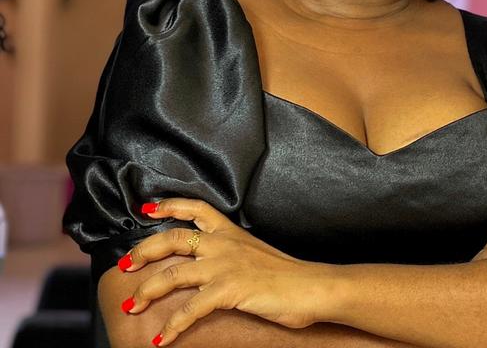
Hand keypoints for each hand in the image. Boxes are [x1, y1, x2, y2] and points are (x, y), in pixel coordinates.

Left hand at [117, 197, 331, 344]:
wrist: (310, 286)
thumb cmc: (286, 274)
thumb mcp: (254, 253)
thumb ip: (231, 253)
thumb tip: (210, 263)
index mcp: (230, 232)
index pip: (196, 207)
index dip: (170, 205)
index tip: (147, 207)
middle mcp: (223, 244)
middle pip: (173, 238)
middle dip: (143, 251)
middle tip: (124, 265)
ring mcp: (225, 265)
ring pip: (173, 274)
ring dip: (147, 291)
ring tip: (132, 305)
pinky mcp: (229, 290)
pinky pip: (190, 309)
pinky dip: (172, 326)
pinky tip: (161, 341)